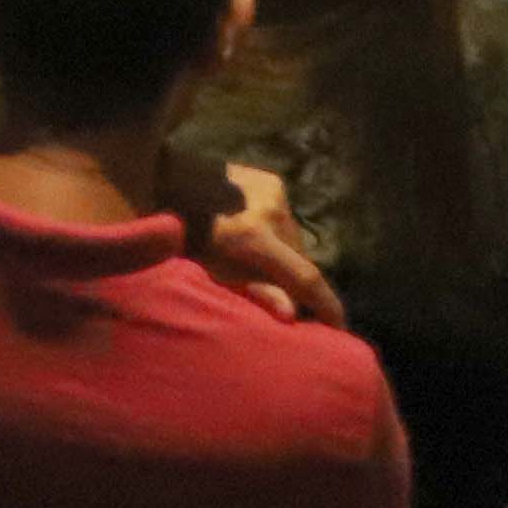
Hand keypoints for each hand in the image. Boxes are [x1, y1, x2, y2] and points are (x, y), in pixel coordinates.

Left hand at [178, 157, 347, 330]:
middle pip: (301, 259)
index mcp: (254, 239)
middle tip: (280, 292)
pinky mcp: (272, 181)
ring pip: (294, 239)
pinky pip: (285, 218)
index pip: (306, 277)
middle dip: (294, 279)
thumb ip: (255, 291)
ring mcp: (274, 193)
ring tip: (260, 259)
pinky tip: (254, 231)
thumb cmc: (186, 236)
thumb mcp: (213, 271)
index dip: (327, 305)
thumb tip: (292, 315)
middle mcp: (272, 213)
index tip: (340, 326)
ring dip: (285, 254)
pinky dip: (276, 231)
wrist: (167, 181)